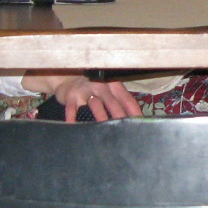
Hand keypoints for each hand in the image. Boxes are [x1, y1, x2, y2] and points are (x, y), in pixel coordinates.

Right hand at [23, 74, 142, 121]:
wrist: (67, 78)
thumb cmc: (92, 87)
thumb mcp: (106, 88)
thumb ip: (118, 99)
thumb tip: (134, 116)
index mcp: (113, 84)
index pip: (127, 99)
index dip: (134, 111)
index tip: (140, 122)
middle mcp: (100, 85)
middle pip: (113, 103)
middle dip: (120, 116)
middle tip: (126, 129)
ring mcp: (85, 90)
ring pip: (96, 105)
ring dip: (101, 117)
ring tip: (106, 130)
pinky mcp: (71, 96)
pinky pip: (72, 109)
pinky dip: (72, 118)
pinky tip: (74, 127)